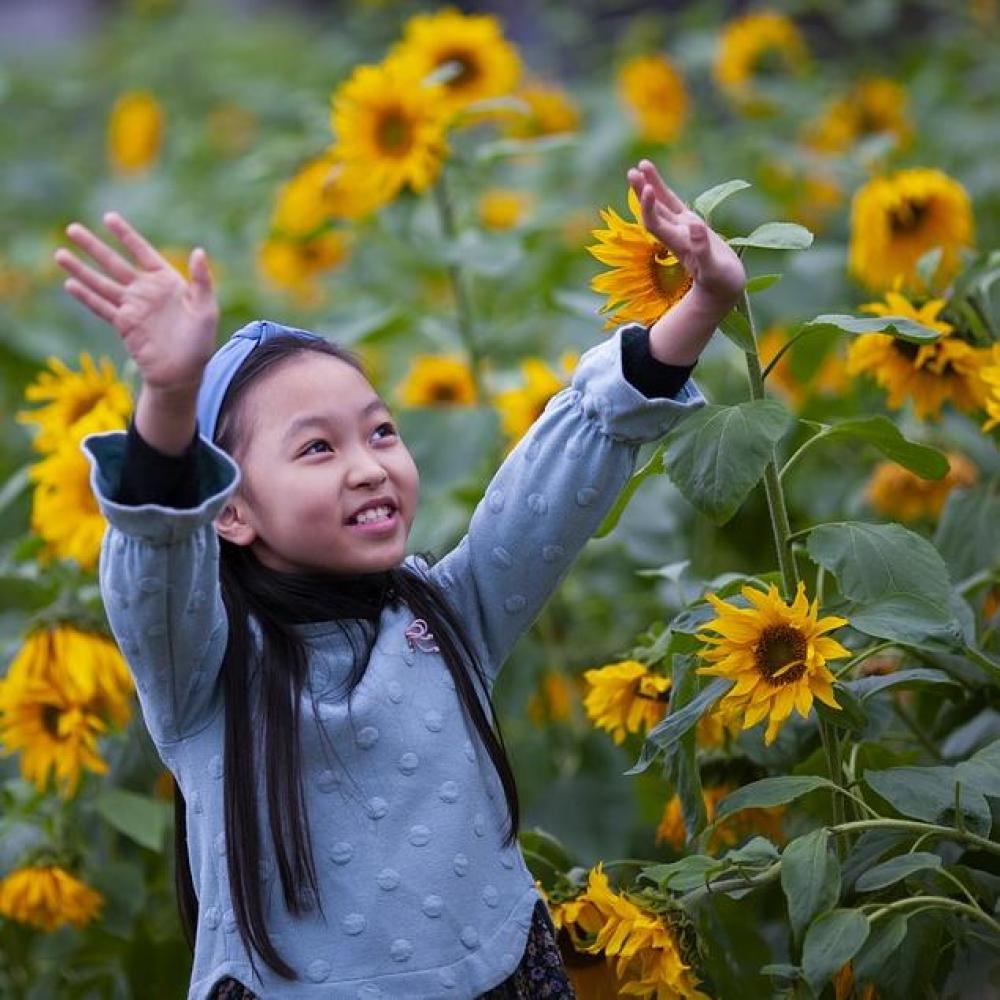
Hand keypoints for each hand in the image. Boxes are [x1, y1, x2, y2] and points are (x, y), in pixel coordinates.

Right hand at [53, 212, 218, 397]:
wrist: (183, 373)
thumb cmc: (199, 342)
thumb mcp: (206, 309)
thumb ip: (201, 281)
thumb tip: (199, 251)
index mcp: (167, 282)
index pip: (143, 253)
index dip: (126, 235)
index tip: (108, 218)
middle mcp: (146, 291)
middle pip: (115, 264)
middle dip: (93, 247)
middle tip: (72, 228)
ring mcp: (132, 308)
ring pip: (101, 283)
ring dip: (81, 269)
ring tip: (59, 253)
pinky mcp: (123, 325)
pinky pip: (102, 307)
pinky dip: (86, 297)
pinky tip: (70, 284)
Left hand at [626, 159, 745, 307]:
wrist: (723, 290)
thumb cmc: (721, 283)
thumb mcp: (715, 269)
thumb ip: (703, 249)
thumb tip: (694, 226)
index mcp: (679, 243)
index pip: (655, 224)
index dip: (648, 207)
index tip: (645, 189)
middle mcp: (676, 235)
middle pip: (653, 212)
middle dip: (642, 192)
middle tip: (632, 171)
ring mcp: (682, 229)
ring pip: (662, 205)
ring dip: (650, 186)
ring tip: (641, 166)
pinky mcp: (692, 226)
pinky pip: (674, 205)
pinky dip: (664, 192)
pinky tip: (654, 181)